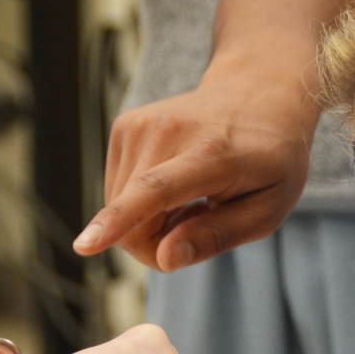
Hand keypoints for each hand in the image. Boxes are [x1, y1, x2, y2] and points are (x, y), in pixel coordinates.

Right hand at [74, 57, 317, 269]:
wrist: (258, 93)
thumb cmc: (270, 159)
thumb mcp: (268, 208)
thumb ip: (217, 236)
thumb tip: (164, 259)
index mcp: (211, 154)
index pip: (156, 190)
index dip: (120, 221)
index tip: (84, 246)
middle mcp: (168, 131)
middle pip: (132, 219)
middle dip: (158, 244)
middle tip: (202, 222)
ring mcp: (140, 124)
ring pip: (118, 208)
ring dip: (151, 222)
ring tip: (194, 198)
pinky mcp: (124, 126)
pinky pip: (117, 191)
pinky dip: (142, 202)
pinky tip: (175, 184)